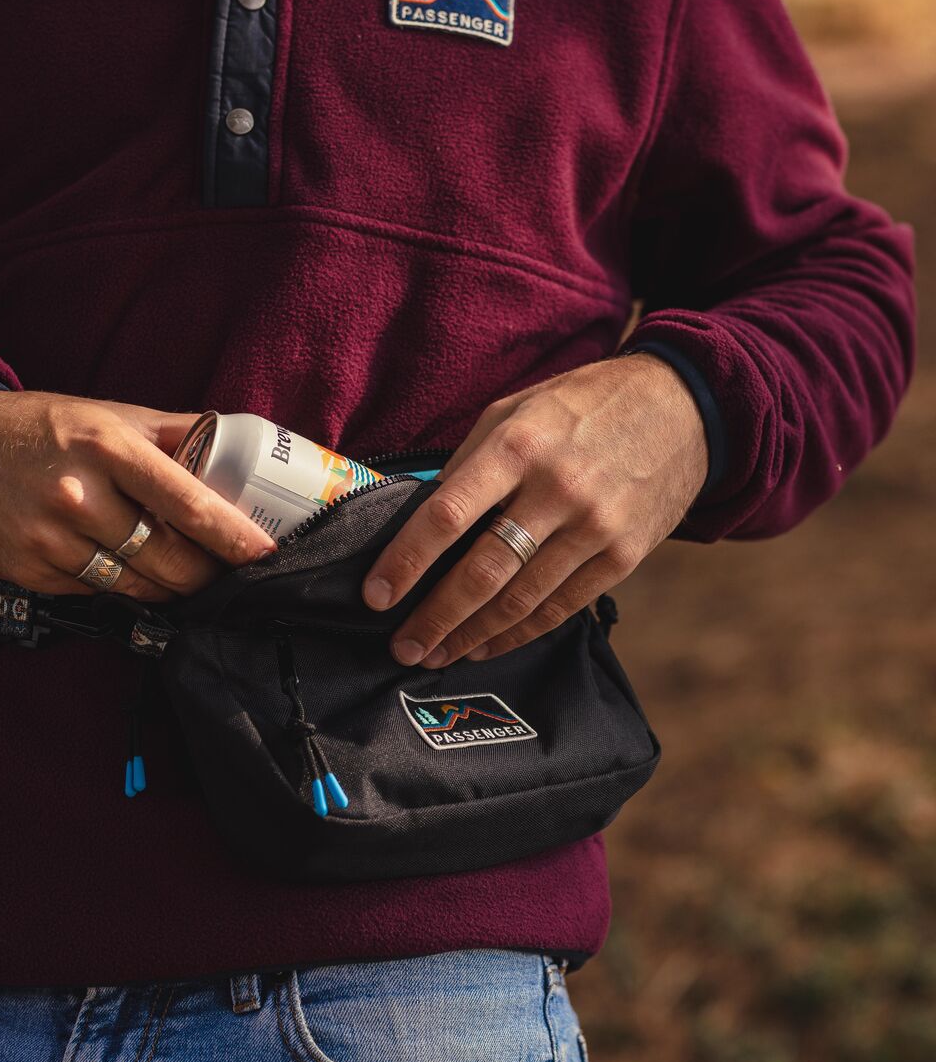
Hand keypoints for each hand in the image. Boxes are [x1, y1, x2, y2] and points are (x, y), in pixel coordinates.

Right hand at [0, 391, 276, 599]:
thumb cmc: (43, 429)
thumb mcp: (108, 415)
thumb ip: (173, 432)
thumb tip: (237, 442)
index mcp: (107, 447)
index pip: (187, 502)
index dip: (232, 535)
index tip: (265, 554)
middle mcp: (79, 495)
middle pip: (169, 558)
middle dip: (207, 572)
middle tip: (226, 571)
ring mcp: (50, 539)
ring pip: (137, 586)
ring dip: (171, 588)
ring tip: (185, 576)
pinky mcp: (30, 572)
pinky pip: (97, 594)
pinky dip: (123, 589)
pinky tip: (130, 573)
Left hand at [360, 353, 708, 663]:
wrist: (684, 407)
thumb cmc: (582, 406)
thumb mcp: (517, 409)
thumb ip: (469, 462)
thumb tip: (421, 519)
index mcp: (518, 445)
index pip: (447, 515)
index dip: (406, 561)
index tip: (376, 595)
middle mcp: (556, 489)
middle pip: (481, 570)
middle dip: (434, 617)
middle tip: (400, 647)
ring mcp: (595, 527)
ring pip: (519, 600)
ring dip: (470, 635)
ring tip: (433, 654)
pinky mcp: (623, 556)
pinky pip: (560, 608)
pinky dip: (517, 634)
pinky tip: (484, 646)